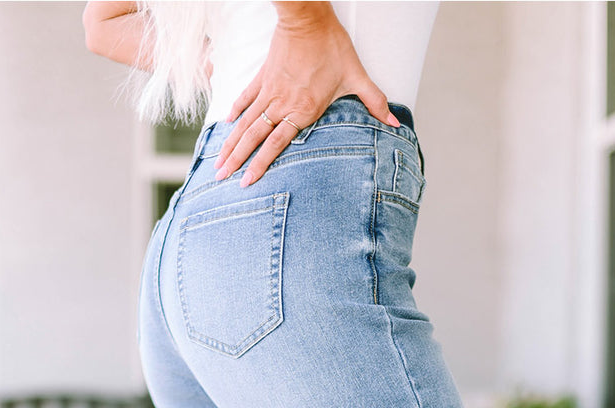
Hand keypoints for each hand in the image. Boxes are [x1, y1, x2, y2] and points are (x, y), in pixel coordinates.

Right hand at [214, 1, 400, 186]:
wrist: (307, 17)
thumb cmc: (332, 46)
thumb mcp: (356, 76)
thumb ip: (375, 102)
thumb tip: (396, 124)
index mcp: (302, 111)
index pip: (275, 145)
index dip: (260, 166)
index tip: (246, 183)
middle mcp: (281, 105)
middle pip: (253, 138)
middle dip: (236, 160)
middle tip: (220, 178)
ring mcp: (269, 91)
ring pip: (245, 122)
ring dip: (230, 143)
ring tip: (218, 162)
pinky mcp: (263, 76)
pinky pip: (245, 98)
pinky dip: (236, 112)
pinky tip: (227, 126)